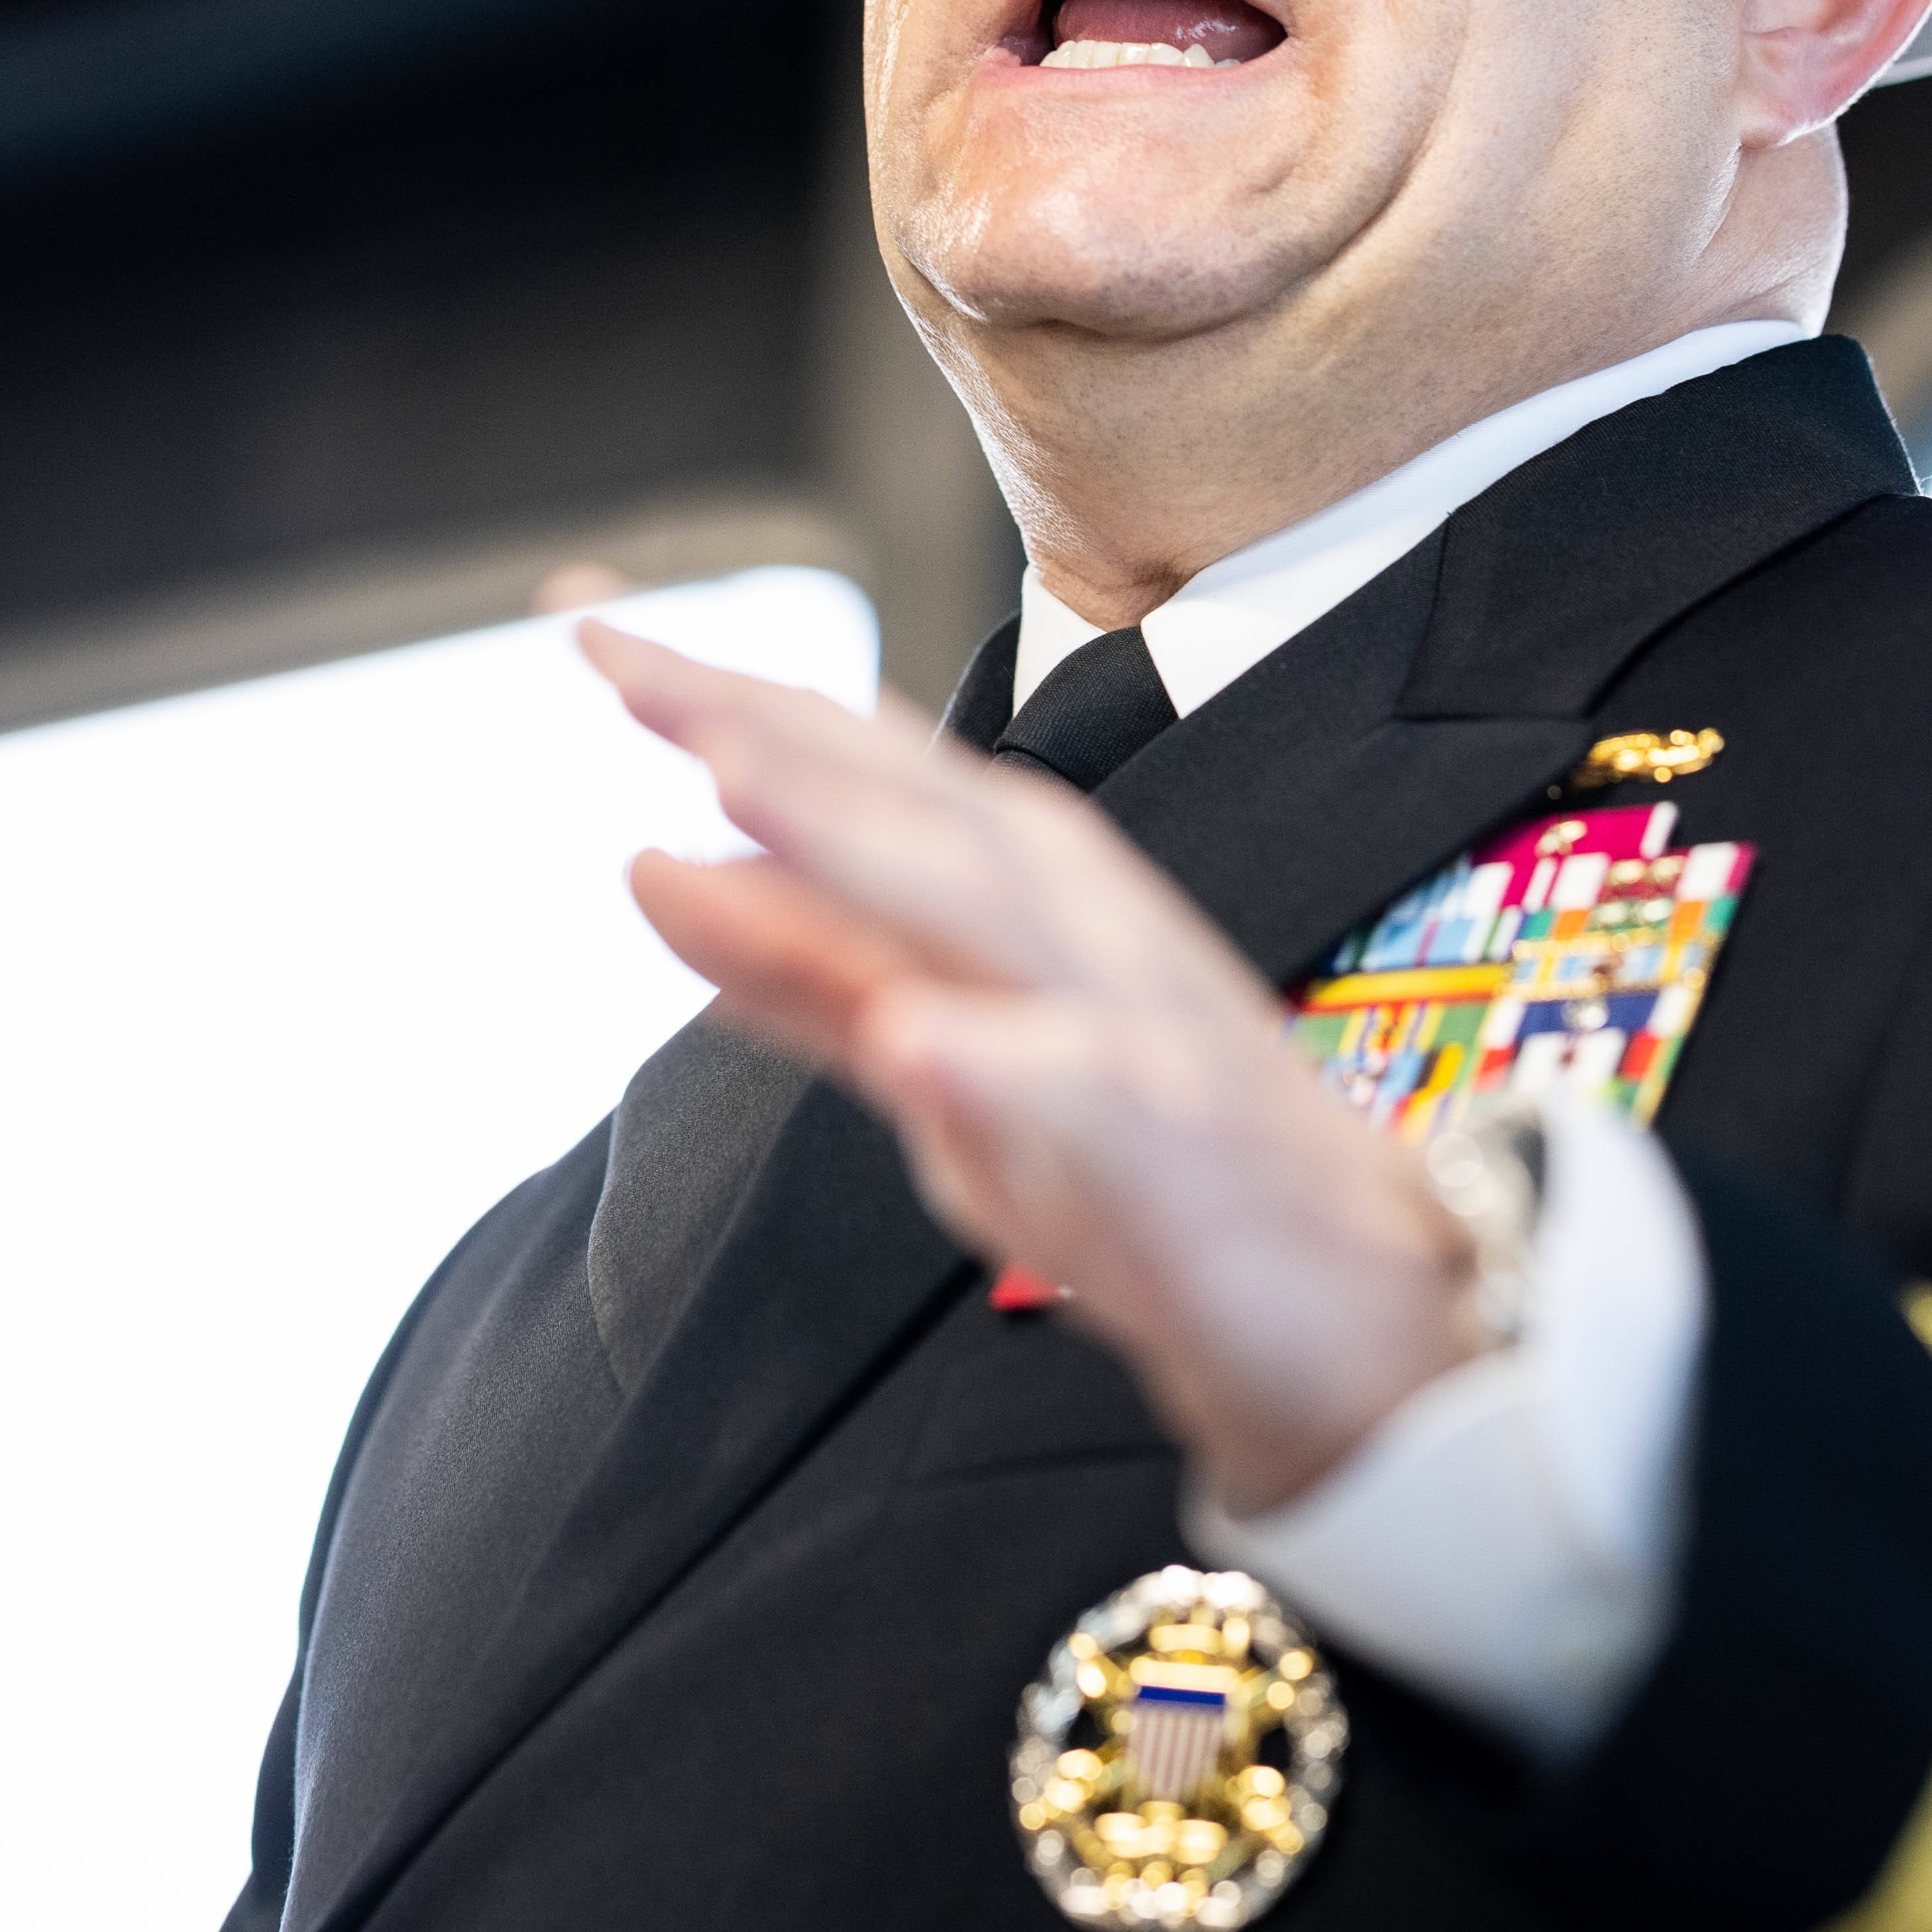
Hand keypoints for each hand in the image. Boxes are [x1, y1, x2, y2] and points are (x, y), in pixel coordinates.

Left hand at [585, 620, 1491, 1512]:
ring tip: (729, 771)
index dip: (717, 694)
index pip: (852, 766)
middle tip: (617, 654)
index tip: (580, 620)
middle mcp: (1074, 925)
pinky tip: (914, 1040)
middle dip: (764, 722)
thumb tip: (647, 864)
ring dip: (861, 836)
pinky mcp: (1176, 1146)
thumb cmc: (1139, 1169)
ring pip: (986, 903)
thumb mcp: (937, 1053)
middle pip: (905, 799)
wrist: (1351, 1311)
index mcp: (1017, 889)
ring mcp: (1132, 1023)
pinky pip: (1081, 1099)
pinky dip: (996, 1063)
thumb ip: (801, 965)